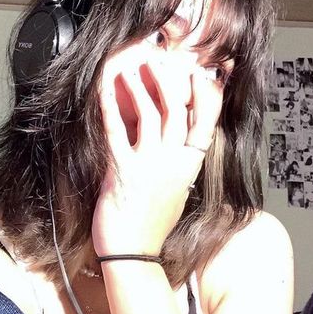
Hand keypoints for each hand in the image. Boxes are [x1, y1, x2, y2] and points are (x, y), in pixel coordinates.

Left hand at [92, 43, 223, 256]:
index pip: (206, 123)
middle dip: (167, 80)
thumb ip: (180, 165)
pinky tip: (105, 90)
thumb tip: (179, 143)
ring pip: (150, 114)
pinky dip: (111, 107)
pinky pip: (117, 131)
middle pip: (177, 110)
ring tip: (129, 69)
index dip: (207, 95)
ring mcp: (150, 165)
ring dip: (139, 87)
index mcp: (189, 166)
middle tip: (156, 61)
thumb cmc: (151, 225)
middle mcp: (174, 162)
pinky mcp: (123, 170)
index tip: (203, 73)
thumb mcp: (176, 192)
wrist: (133, 252)